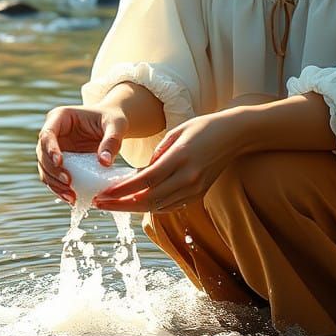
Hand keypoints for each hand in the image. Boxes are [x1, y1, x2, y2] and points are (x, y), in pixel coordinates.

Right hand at [36, 104, 126, 204]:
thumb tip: (104, 163)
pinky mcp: (59, 163)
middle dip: (52, 171)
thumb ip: (111, 141)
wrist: (113, 127)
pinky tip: (72, 198)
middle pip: (42, 154)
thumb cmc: (114, 120)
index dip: (50, 149)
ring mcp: (53, 149)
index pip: (47, 134)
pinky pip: (54, 178)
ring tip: (71, 196)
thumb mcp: (116, 126)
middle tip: (68, 183)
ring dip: (54, 184)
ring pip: (45, 169)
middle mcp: (53, 133)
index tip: (60, 162)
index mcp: (60, 117)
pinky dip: (60, 189)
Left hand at [93, 112, 241, 214]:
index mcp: (180, 158)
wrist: (235, 135)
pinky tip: (135, 202)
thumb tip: (140, 172)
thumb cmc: (204, 127)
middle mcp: (188, 178)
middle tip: (99, 203)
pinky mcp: (199, 195)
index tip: (102, 193)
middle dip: (120, 204)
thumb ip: (158, 153)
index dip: (121, 190)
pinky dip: (151, 206)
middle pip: (148, 200)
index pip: (145, 181)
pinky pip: (170, 206)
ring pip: (158, 207)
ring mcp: (195, 189)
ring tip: (112, 204)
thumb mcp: (177, 132)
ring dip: (133, 208)